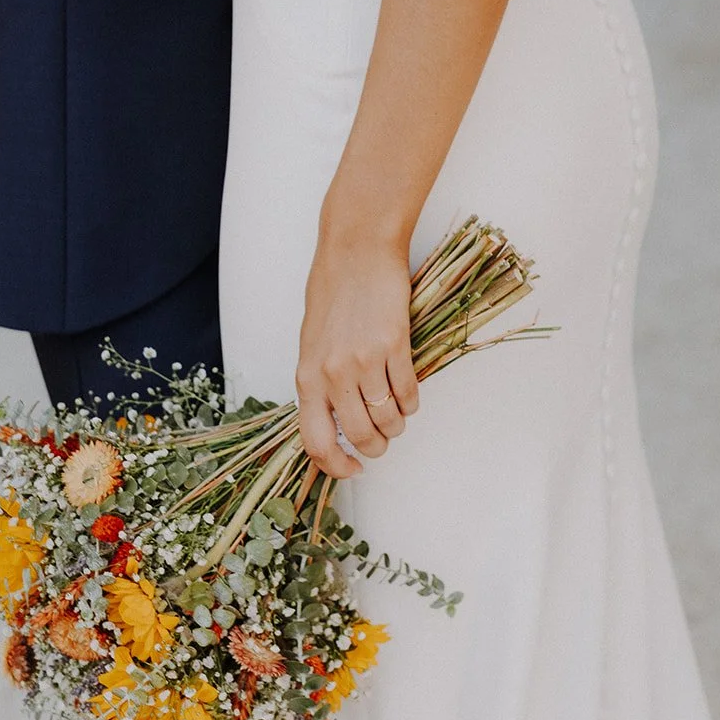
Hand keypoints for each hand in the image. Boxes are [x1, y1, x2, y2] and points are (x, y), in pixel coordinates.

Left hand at [295, 234, 420, 479]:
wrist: (356, 249)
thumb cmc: (333, 292)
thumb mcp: (313, 343)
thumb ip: (321, 382)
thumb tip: (335, 421)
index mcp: (307, 376)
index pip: (316, 442)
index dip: (337, 466)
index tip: (353, 469)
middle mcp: (332, 374)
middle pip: (361, 435)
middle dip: (377, 446)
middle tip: (383, 439)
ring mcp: (364, 360)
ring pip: (388, 418)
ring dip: (397, 424)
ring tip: (397, 414)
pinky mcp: (394, 345)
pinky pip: (409, 393)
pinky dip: (412, 402)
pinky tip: (408, 393)